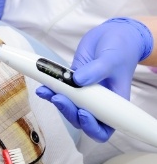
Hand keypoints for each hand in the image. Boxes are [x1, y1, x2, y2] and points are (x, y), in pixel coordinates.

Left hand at [36, 18, 152, 141]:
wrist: (111, 35)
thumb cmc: (121, 48)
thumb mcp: (112, 58)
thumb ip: (96, 70)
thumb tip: (77, 80)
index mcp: (114, 104)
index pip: (104, 128)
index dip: (91, 127)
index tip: (83, 112)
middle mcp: (98, 102)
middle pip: (81, 119)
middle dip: (69, 111)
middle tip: (59, 98)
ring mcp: (84, 93)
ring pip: (68, 107)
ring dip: (56, 102)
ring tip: (46, 91)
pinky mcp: (72, 83)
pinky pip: (59, 91)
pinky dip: (50, 90)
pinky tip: (42, 87)